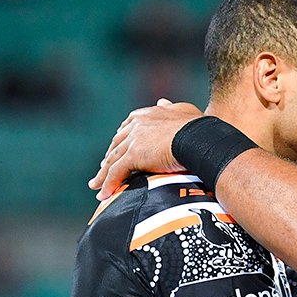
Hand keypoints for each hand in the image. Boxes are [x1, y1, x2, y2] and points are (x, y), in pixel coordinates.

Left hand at [88, 98, 203, 198]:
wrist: (200, 138)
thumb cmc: (198, 127)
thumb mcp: (184, 111)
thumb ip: (170, 107)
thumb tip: (162, 101)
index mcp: (146, 115)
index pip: (126, 128)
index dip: (121, 141)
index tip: (117, 149)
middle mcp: (136, 125)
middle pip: (116, 144)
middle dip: (109, 158)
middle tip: (103, 169)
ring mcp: (133, 140)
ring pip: (112, 160)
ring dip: (103, 175)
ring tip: (97, 186)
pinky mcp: (133, 156)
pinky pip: (116, 173)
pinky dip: (108, 184)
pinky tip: (104, 195)